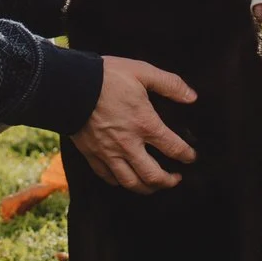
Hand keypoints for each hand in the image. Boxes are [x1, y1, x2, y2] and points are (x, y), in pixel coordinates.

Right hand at [70, 57, 198, 191]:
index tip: (191, 157)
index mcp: (144, 124)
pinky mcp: (92, 155)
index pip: (173, 148)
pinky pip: (109, 177)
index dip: (187, 155)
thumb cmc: (106, 77)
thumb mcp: (142, 72)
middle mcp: (128, 144)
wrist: (69, 86)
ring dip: (147, 188)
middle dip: (169, 181)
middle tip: (176, 178)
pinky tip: (126, 179)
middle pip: (153, 176)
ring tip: (154, 185)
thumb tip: (192, 97)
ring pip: (131, 183)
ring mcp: (108, 153)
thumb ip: (170, 84)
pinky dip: (121, 182)